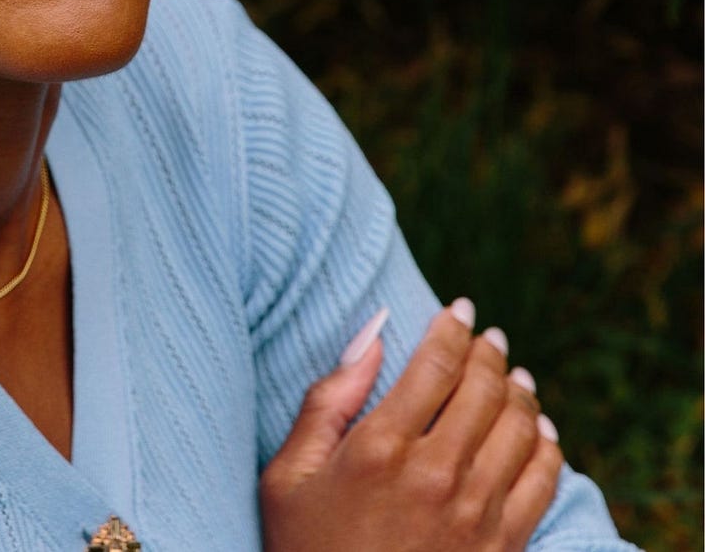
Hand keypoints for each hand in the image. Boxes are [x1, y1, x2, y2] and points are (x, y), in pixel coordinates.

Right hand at [259, 299, 562, 551]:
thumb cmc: (305, 547)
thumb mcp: (289, 474)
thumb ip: (327, 400)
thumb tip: (371, 337)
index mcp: (379, 448)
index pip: (434, 364)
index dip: (451, 327)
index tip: (457, 308)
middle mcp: (435, 474)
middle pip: (482, 387)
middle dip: (488, 351)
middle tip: (486, 336)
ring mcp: (475, 513)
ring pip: (519, 426)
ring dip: (519, 389)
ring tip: (511, 373)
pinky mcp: (503, 545)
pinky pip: (544, 479)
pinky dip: (546, 443)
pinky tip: (537, 428)